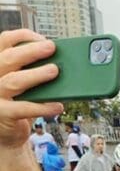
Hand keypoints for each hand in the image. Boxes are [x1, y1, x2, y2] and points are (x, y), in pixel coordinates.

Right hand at [0, 30, 63, 148]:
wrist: (7, 134)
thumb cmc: (18, 103)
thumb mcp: (24, 83)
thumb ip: (34, 71)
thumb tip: (63, 62)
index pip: (4, 41)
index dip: (24, 37)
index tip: (44, 39)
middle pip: (8, 58)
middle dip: (31, 51)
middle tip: (51, 48)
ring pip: (14, 81)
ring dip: (36, 74)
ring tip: (54, 71)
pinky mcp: (3, 114)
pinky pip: (23, 108)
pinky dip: (43, 106)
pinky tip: (58, 106)